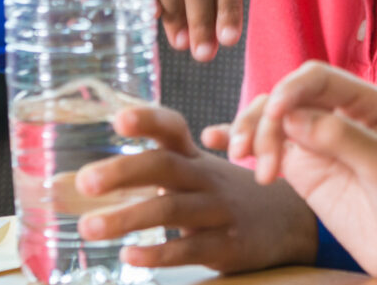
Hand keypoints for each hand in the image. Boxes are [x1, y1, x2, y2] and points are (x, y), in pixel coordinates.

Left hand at [75, 105, 315, 271]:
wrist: (290, 222)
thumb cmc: (230, 193)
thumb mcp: (202, 170)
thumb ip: (162, 159)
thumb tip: (96, 153)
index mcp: (196, 157)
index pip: (173, 129)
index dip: (148, 121)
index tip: (118, 120)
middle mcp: (206, 177)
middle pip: (166, 166)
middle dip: (125, 171)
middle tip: (86, 180)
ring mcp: (219, 210)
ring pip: (173, 209)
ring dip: (129, 217)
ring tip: (88, 228)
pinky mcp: (229, 245)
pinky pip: (191, 247)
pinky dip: (160, 253)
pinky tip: (129, 257)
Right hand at [205, 61, 376, 279]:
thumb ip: (342, 139)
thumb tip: (294, 118)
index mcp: (368, 102)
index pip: (318, 78)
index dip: (291, 88)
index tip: (275, 114)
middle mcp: (340, 114)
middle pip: (289, 96)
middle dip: (265, 118)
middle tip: (252, 155)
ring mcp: (320, 142)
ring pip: (274, 119)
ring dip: (252, 130)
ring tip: (243, 160)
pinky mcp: (305, 169)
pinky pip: (269, 147)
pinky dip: (244, 141)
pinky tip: (216, 140)